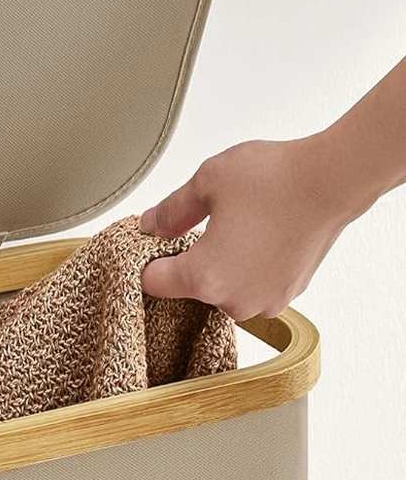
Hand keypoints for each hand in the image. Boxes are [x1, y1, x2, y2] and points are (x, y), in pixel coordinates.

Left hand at [138, 135, 360, 320]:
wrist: (332, 180)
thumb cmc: (272, 179)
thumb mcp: (205, 183)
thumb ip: (170, 211)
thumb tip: (150, 225)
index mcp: (206, 277)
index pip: (154, 283)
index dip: (147, 258)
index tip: (153, 241)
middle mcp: (236, 300)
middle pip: (190, 286)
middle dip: (188, 257)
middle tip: (203, 222)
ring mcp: (266, 300)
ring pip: (223, 287)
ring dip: (220, 263)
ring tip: (235, 225)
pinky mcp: (289, 293)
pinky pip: (252, 284)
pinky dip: (248, 265)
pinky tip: (257, 233)